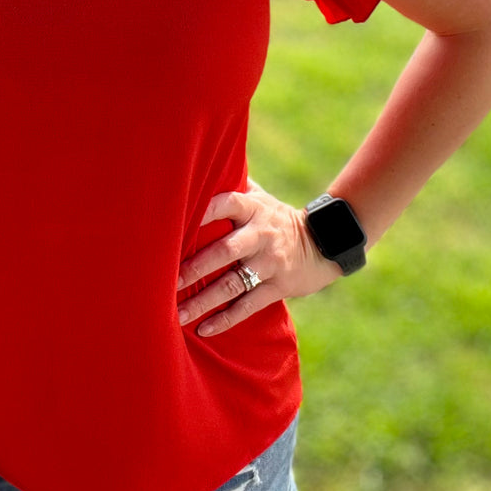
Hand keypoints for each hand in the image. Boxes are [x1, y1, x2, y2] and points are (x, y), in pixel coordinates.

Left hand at [176, 185, 340, 336]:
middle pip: (225, 250)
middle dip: (196, 267)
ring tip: (178, 313)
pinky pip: (248, 305)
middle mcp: (261, 234)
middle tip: (168, 280)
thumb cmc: (275, 217)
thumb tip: (197, 161)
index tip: (176, 220)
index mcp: (253, 208)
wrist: (323, 244)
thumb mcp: (260, 198)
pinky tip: (204, 328)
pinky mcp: (277, 287)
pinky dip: (226, 318)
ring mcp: (269, 263)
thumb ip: (232, 185)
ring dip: (204, 300)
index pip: (227, 203)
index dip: (205, 210)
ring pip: (233, 283)